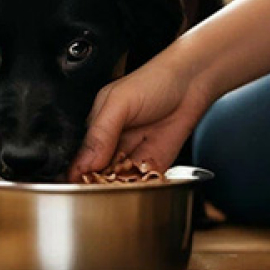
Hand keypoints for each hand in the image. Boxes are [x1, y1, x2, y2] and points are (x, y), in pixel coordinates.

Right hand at [69, 49, 214, 180]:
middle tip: (102, 186)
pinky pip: (141, 184)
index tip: (79, 186)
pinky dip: (138, 188)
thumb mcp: (119, 102)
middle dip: (97, 184)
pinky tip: (136, 184)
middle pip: (96, 175)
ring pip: (118, 183)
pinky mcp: (153, 165)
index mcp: (96, 127)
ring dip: (118, 188)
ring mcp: (133, 156)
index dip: (77, 174)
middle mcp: (112, 144)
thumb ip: (100, 132)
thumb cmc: (154, 81)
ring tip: (120, 185)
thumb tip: (84, 163)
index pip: (79, 158)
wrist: (192, 82)